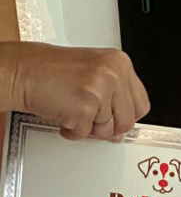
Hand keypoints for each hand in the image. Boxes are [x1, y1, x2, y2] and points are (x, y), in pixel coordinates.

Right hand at [0, 41, 149, 140]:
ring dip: (88, 128)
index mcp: (119, 62)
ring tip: (73, 109)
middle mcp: (113, 73)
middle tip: (91, 118)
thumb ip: (114, 95)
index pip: (142, 103)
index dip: (127, 116)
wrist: (21, 71)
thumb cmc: (50, 71)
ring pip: (108, 130)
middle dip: (109, 126)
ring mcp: (100, 90)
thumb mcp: (93, 72)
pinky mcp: (85, 108)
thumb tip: (123, 126)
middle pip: (128, 120)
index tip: (116, 118)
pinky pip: (86, 134)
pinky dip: (73, 131)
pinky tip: (63, 113)